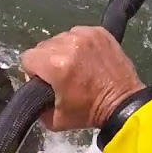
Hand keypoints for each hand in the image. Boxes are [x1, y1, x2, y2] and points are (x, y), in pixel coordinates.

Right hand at [20, 26, 144, 131]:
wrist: (123, 104)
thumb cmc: (89, 112)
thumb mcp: (54, 120)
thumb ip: (35, 105)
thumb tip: (33, 88)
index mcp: (56, 65)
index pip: (28, 58)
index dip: (33, 72)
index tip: (46, 81)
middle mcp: (69, 44)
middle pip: (43, 46)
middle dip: (47, 61)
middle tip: (62, 76)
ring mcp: (85, 35)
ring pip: (60, 38)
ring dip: (63, 50)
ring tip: (76, 66)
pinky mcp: (99, 31)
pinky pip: (77, 33)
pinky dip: (78, 44)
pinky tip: (86, 58)